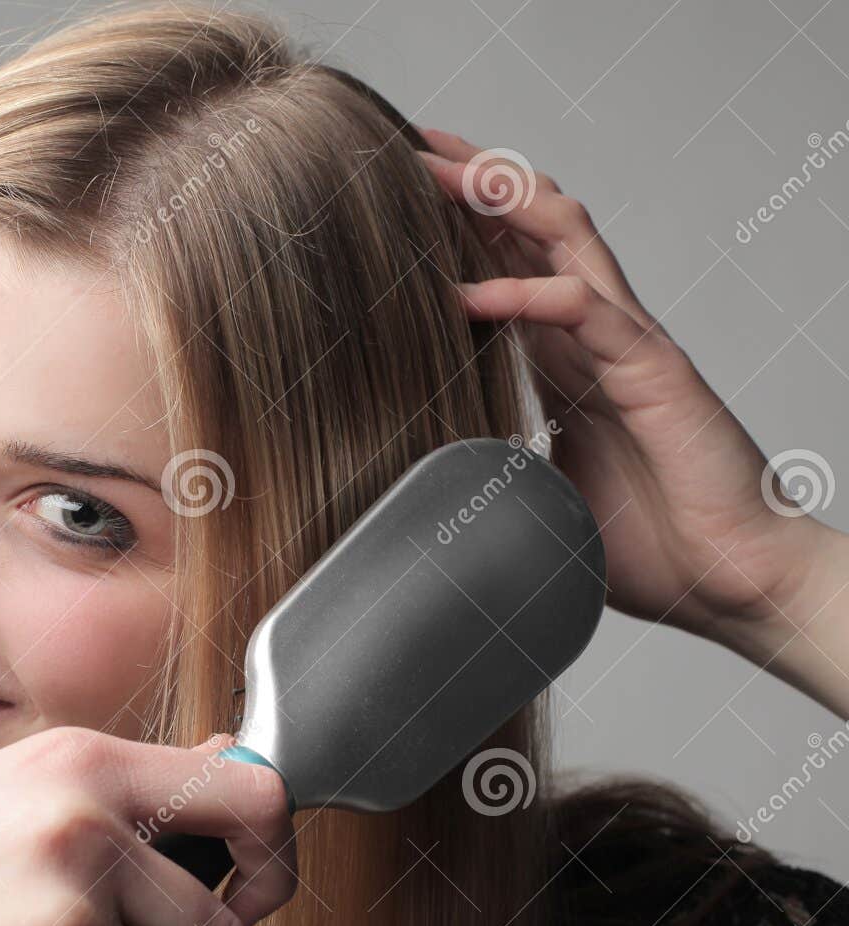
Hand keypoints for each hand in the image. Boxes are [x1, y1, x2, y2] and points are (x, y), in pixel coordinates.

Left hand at [416, 128, 848, 714]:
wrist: (726, 583)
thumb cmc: (646, 548)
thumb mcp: (536, 501)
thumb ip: (487, 471)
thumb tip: (416, 484)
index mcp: (568, 361)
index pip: (506, 267)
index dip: (455, 228)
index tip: (391, 201)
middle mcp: (596, 336)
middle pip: (530, 228)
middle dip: (469, 183)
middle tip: (402, 149)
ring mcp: (627, 343)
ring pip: (563, 237)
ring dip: (496, 200)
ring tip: (433, 173)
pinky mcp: (652, 368)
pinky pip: (584, 308)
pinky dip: (523, 295)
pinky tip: (466, 296)